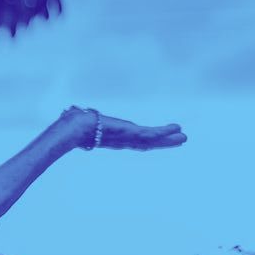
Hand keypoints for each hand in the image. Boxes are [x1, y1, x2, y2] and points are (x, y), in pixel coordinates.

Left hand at [63, 107, 186, 150]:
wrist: (75, 128)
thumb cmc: (73, 125)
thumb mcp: (81, 120)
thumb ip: (80, 117)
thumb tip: (70, 111)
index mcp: (113, 138)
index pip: (133, 141)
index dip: (146, 141)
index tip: (154, 141)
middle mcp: (122, 140)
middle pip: (147, 143)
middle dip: (163, 142)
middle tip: (180, 140)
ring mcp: (128, 138)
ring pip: (153, 141)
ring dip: (168, 139)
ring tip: (184, 137)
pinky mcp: (132, 134)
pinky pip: (152, 133)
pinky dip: (164, 131)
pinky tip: (176, 128)